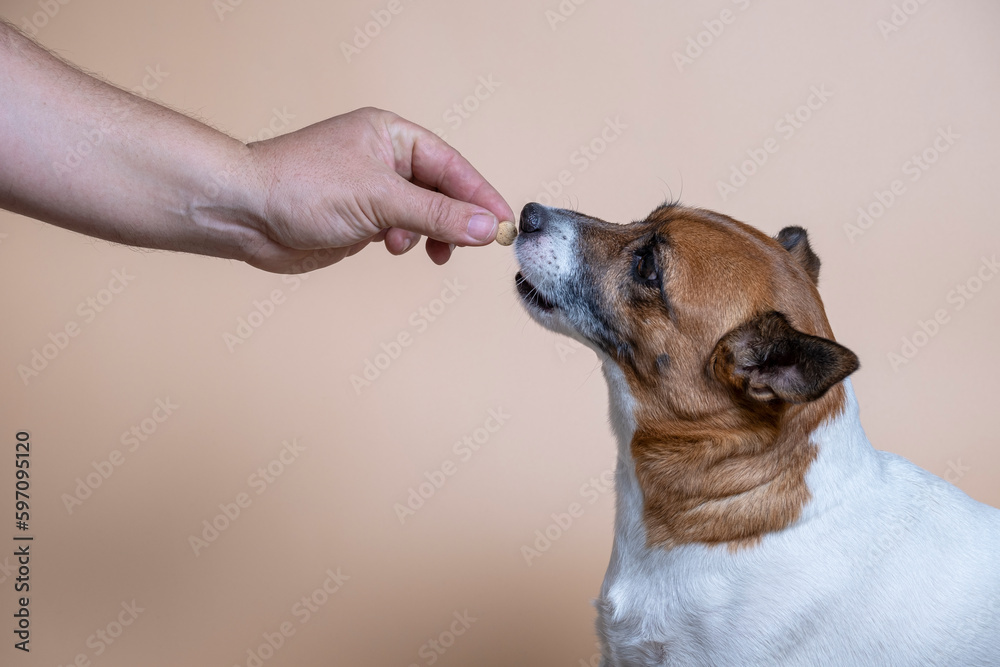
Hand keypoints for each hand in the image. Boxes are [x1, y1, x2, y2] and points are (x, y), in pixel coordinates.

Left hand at [240, 107, 513, 271]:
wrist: (244, 213)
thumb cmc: (300, 186)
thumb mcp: (380, 199)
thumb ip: (437, 214)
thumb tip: (486, 227)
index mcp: (392, 135)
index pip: (452, 165)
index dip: (480, 195)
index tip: (504, 223)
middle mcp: (384, 159)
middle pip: (441, 190)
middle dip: (455, 219)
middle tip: (472, 245)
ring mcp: (372, 190)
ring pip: (422, 214)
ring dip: (428, 234)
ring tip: (423, 249)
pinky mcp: (359, 219)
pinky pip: (401, 230)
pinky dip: (406, 242)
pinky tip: (393, 247)